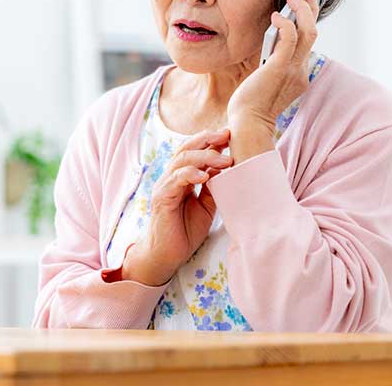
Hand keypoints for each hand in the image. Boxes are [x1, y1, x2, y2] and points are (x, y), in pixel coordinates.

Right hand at [122, 128, 232, 285]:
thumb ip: (213, 187)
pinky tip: (205, 176)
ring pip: (182, 160)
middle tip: (227, 135)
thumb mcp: (206, 206)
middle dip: (207, 139)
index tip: (230, 134)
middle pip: (186, 148)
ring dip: (204, 156)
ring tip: (224, 159)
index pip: (194, 150)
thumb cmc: (185, 231)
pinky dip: (190, 174)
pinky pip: (175, 180)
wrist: (166, 256)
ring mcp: (164, 186)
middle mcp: (171, 177)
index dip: (211, 140)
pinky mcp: (161, 198)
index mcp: (182, 177)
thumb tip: (227, 168)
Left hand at [226, 0, 320, 159]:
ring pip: (308, 32)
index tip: (304, 5)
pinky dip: (286, 24)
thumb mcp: (266, 79)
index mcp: (299, 73)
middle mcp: (300, 70)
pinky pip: (289, 39)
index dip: (308, 22)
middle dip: (310, 10)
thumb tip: (271, 42)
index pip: (307, 43)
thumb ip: (273, 62)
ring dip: (302, 10)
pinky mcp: (280, 68)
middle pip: (313, 33)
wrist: (249, 124)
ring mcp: (293, 69)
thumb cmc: (251, 104)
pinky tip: (276, 15)